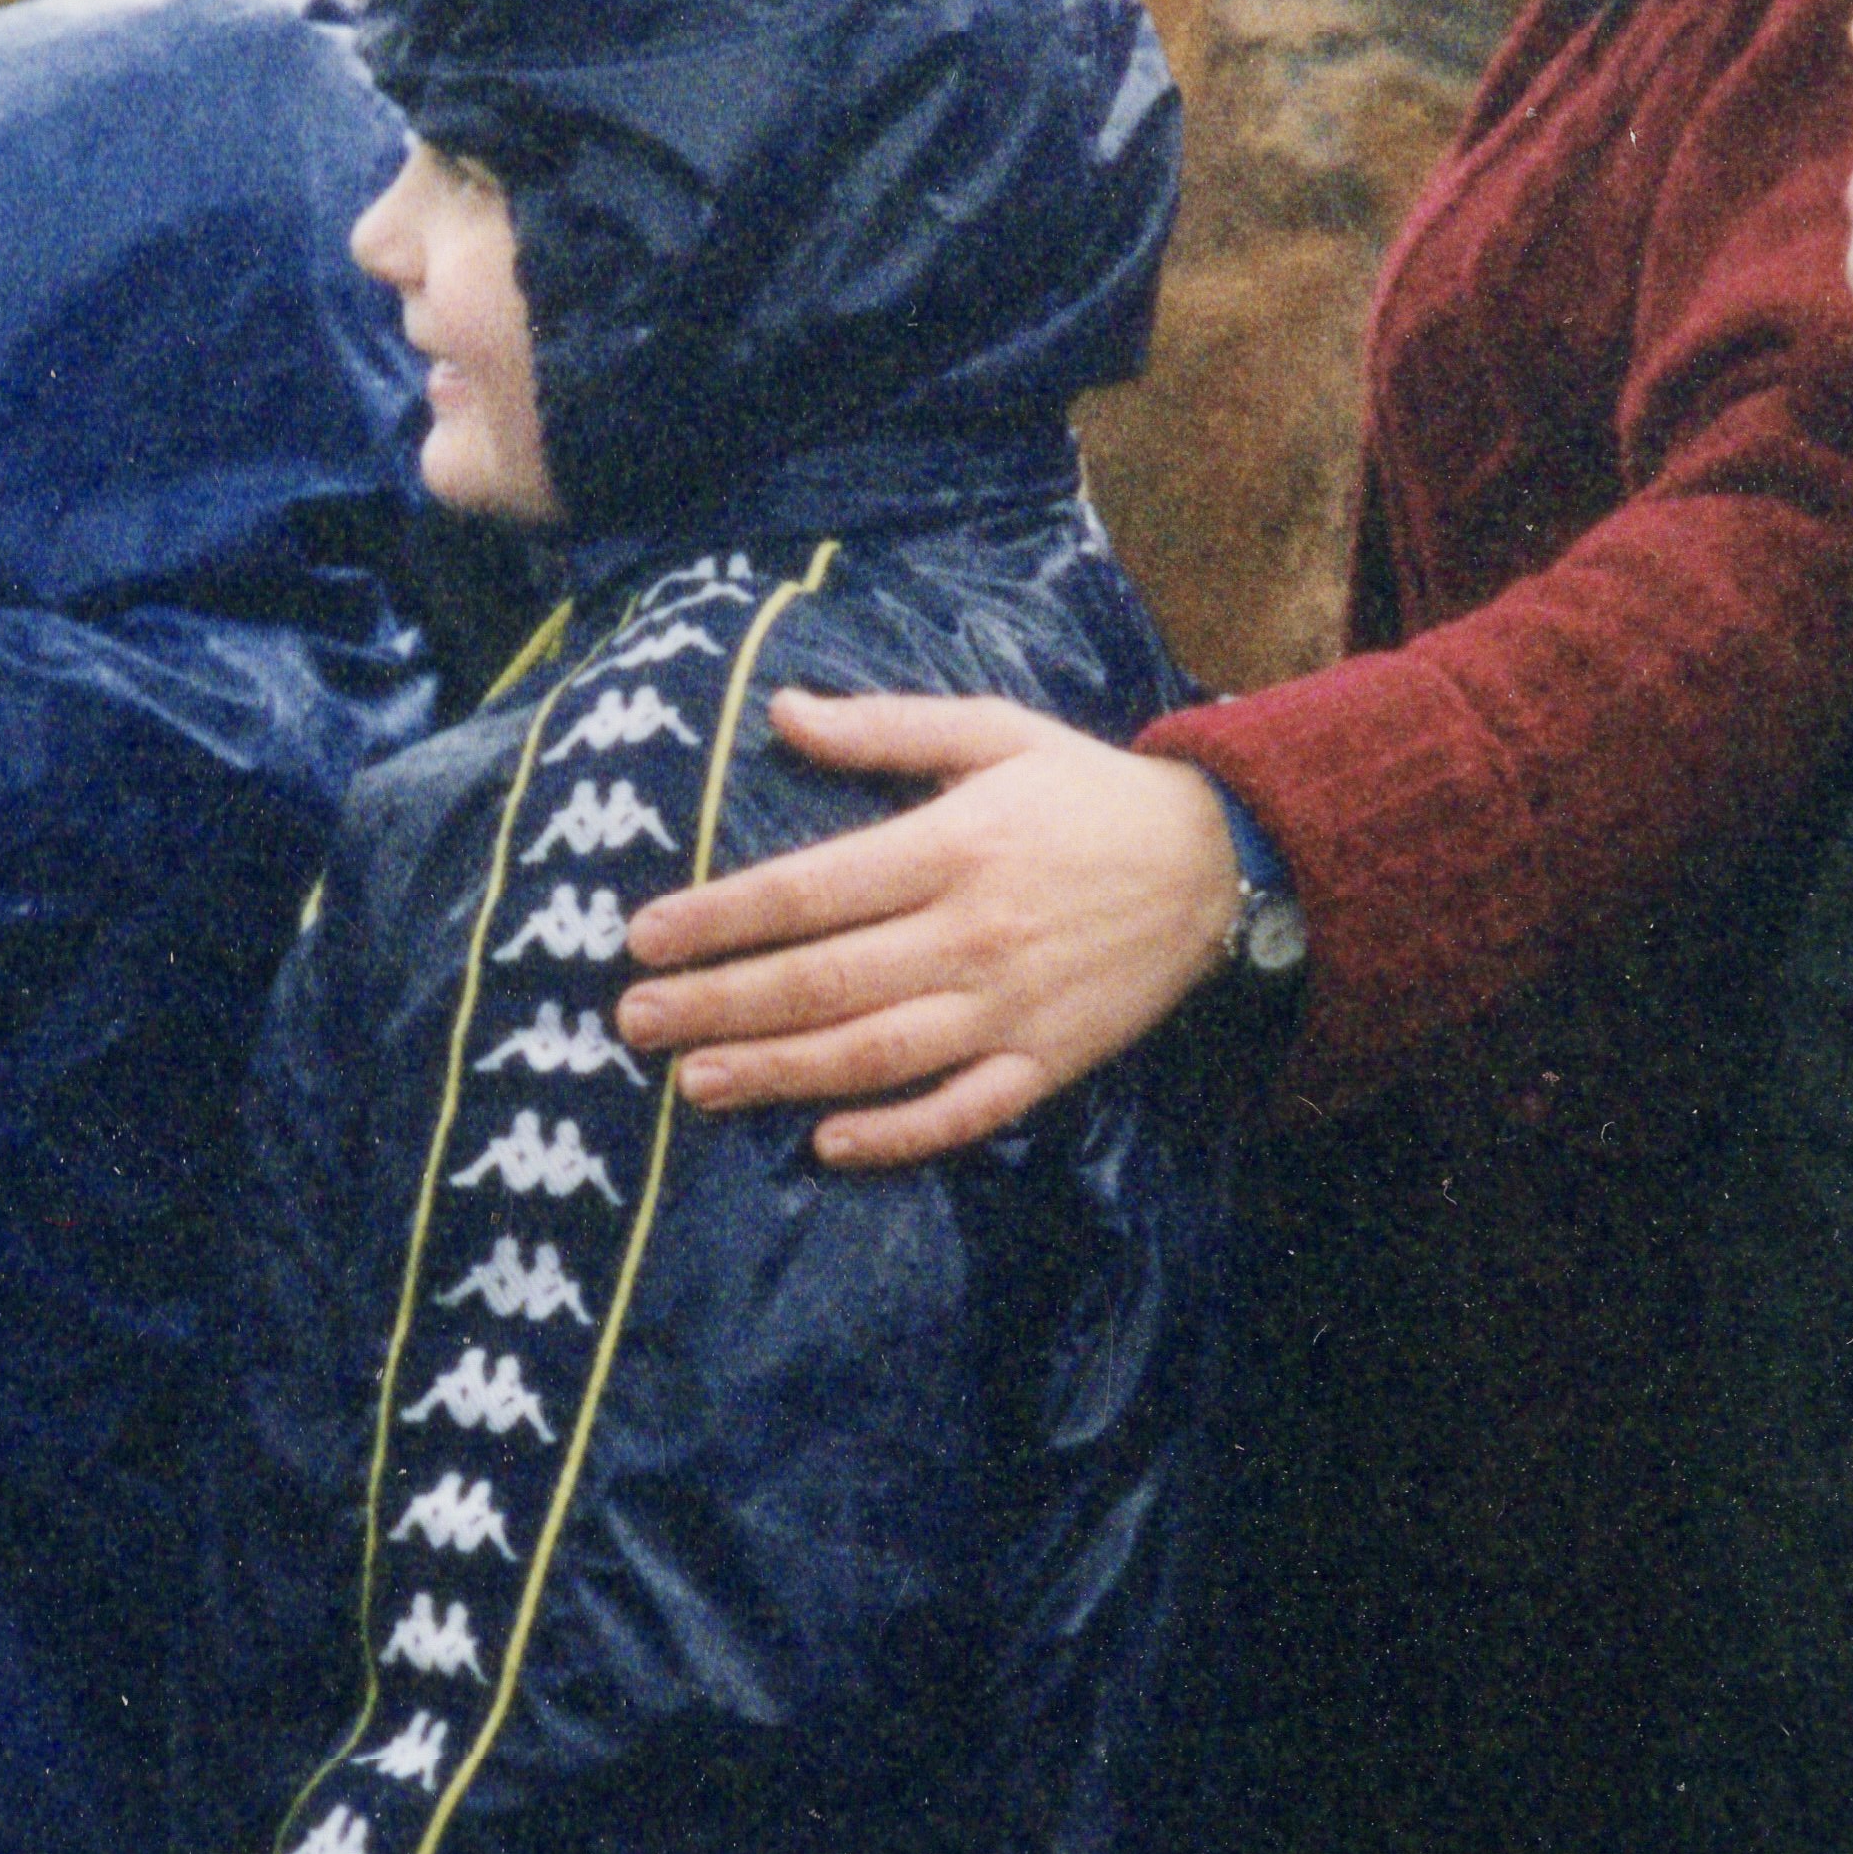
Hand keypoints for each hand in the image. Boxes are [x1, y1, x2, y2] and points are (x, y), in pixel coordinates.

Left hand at [617, 696, 1249, 1168]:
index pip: (809, 890)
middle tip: (635, 1020)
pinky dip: (898, 1133)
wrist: (1217, 861)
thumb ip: (884, 729)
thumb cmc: (1086, 792)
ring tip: (697, 1083)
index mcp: (951, 846)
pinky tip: (828, 1142)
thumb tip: (780, 711)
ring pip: (877, 1053)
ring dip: (781, 1073)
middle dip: (721, 1003)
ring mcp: (1012, 1008)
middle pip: (824, 979)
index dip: (719, 917)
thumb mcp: (993, 732)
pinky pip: (964, 1109)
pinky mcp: (1049, 1062)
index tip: (644, 937)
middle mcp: (973, 933)